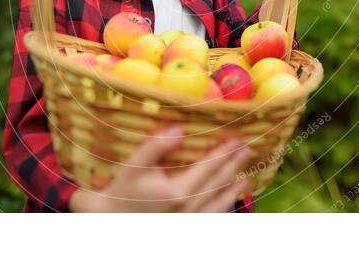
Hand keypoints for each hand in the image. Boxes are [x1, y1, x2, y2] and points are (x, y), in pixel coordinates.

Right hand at [68, 125, 253, 211]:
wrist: (112, 221)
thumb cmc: (123, 191)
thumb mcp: (134, 165)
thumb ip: (156, 146)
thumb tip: (179, 128)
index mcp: (178, 192)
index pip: (208, 168)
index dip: (223, 153)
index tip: (236, 139)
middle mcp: (189, 209)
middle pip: (218, 184)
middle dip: (233, 166)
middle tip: (247, 151)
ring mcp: (190, 222)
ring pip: (219, 204)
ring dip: (233, 188)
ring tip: (245, 176)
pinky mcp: (188, 230)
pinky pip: (211, 218)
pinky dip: (224, 207)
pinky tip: (229, 199)